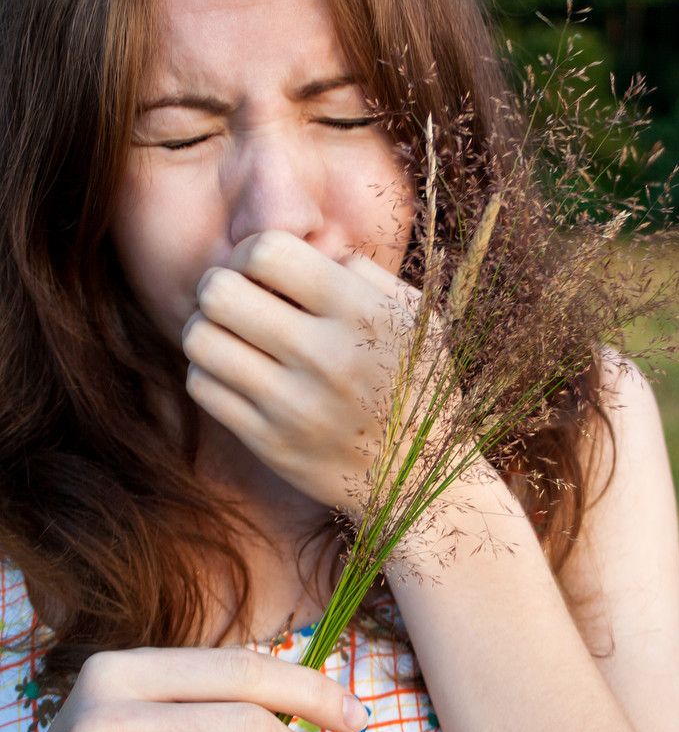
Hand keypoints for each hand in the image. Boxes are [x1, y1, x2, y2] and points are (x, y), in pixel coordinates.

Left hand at [182, 230, 419, 513]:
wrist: (423, 482)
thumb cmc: (419, 388)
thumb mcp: (419, 320)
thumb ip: (367, 274)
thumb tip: (310, 249)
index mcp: (362, 313)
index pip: (266, 251)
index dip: (250, 251)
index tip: (259, 270)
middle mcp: (324, 357)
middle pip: (219, 292)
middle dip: (219, 286)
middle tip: (236, 300)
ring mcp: (292, 405)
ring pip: (200, 339)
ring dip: (206, 329)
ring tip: (230, 337)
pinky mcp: (269, 443)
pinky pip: (203, 387)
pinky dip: (208, 371)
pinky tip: (235, 374)